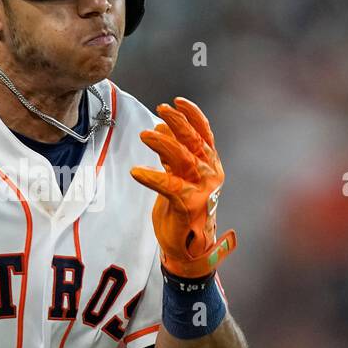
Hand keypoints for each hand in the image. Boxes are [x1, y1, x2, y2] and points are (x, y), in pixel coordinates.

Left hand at [130, 97, 236, 277]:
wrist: (188, 245)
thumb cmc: (182, 209)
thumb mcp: (179, 175)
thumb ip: (172, 153)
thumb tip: (162, 126)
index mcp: (211, 164)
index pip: (204, 133)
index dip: (192, 115)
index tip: (176, 102)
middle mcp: (210, 174)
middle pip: (194, 142)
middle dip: (177, 123)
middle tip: (160, 110)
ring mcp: (202, 190)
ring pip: (183, 159)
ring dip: (163, 144)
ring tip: (144, 135)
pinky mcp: (188, 205)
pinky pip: (169, 186)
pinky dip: (152, 177)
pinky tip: (137, 171)